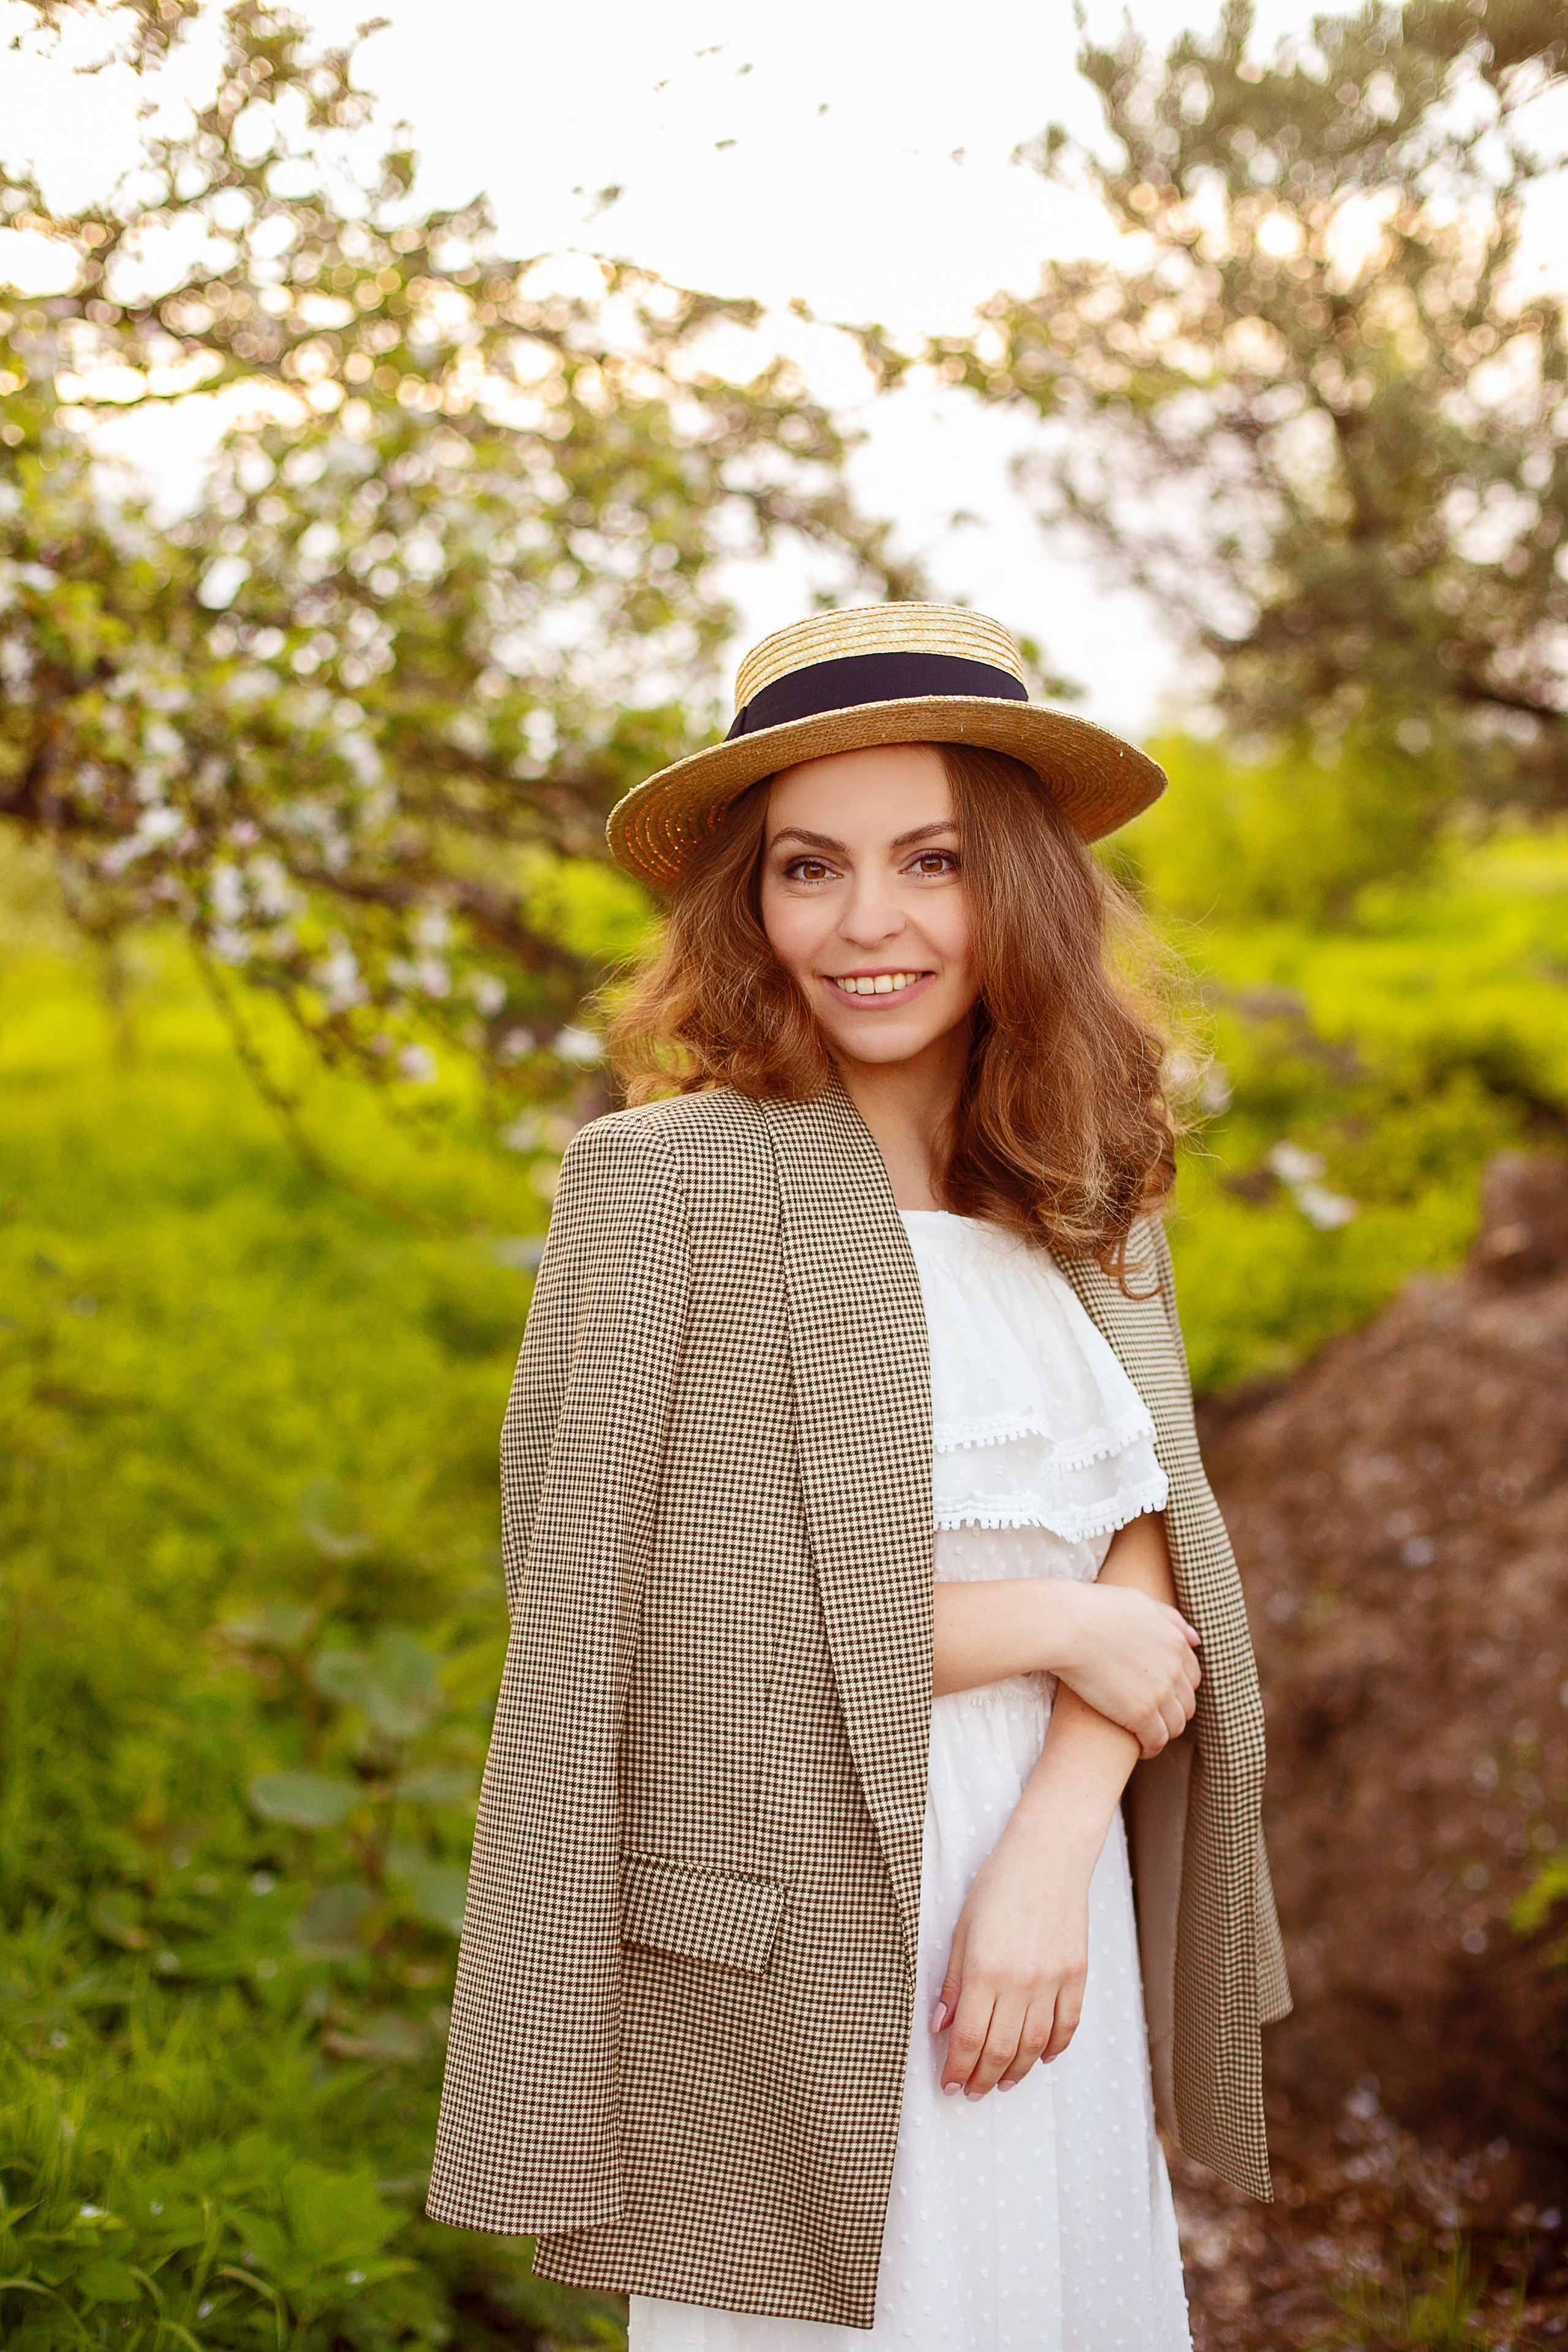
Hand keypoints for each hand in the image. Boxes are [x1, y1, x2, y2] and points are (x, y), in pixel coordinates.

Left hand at [932, 1824, 1090, 2097]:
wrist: (1048, 1855)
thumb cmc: (997, 1885)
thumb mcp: (961, 1929)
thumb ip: (952, 1981)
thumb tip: (940, 2024)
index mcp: (984, 1971)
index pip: (969, 2038)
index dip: (958, 2069)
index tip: (950, 2084)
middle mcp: (1020, 1983)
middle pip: (1000, 2050)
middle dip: (983, 2078)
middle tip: (972, 2091)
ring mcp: (1052, 1981)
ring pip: (1034, 2045)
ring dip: (1016, 2070)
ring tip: (1002, 2083)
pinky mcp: (1076, 1975)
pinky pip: (1067, 2025)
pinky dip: (1054, 2048)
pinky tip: (1041, 2058)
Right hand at [1054, 1581, 1199, 1758]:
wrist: (1068, 1626)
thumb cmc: (1095, 1609)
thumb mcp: (1140, 1603)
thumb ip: (1171, 1619)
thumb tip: (1196, 1640)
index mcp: (1176, 1643)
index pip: (1192, 1677)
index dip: (1178, 1689)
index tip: (1162, 1695)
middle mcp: (1174, 1669)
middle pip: (1186, 1704)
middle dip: (1173, 1712)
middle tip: (1154, 1717)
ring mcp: (1159, 1693)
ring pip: (1175, 1726)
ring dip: (1164, 1732)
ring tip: (1147, 1734)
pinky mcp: (1140, 1714)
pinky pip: (1157, 1741)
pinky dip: (1152, 1748)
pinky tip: (1141, 1749)